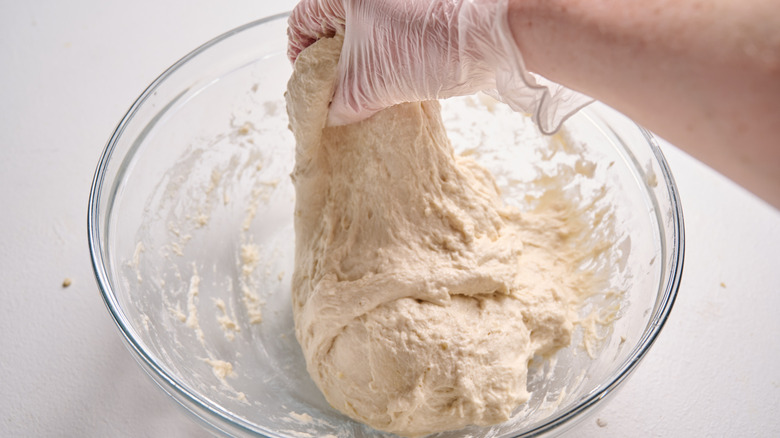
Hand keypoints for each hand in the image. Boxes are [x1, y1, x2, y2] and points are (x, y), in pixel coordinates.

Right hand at [288, 0, 589, 132]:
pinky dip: (384, 65)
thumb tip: (331, 116)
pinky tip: (389, 90)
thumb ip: (341, 102)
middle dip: (331, 68)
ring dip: (359, 70)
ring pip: (363, 38)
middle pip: (332, 30)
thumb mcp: (373, 81)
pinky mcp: (421, 16)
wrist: (497, 36)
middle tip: (334, 100)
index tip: (308, 88)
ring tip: (362, 100)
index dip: (299, 59)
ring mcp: (397, 4)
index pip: (302, 22)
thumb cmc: (431, 44)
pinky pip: (389, 41)